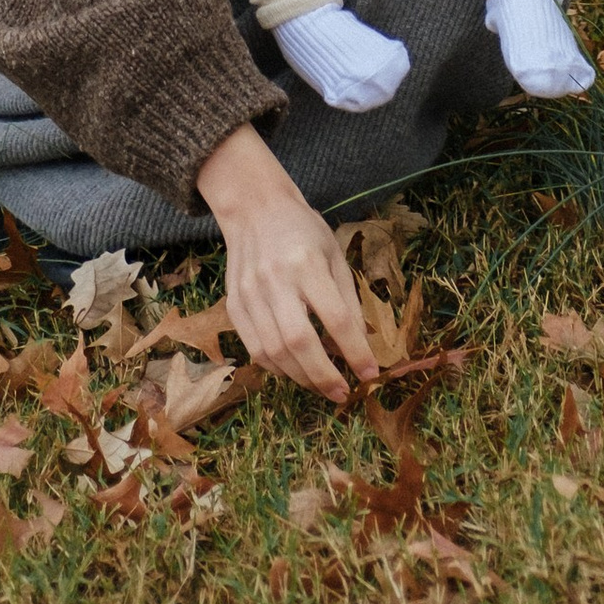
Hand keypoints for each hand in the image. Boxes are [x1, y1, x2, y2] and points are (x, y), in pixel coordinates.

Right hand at [194, 121, 379, 401]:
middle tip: (343, 394)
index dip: (355, 351)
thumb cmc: (304, 231)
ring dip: (301, 377)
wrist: (254, 209)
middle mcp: (276, 281)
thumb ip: (346, 299)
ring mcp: (250, 295)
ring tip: (321, 384)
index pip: (336, 318)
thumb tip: (360, 345)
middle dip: (324, 376)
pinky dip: (277, 367)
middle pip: (299, 342)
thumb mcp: (334, 254)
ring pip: (274, 352)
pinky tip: (295, 370)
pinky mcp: (233, 306)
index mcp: (308, 264)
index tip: (370, 374)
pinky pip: (254, 349)